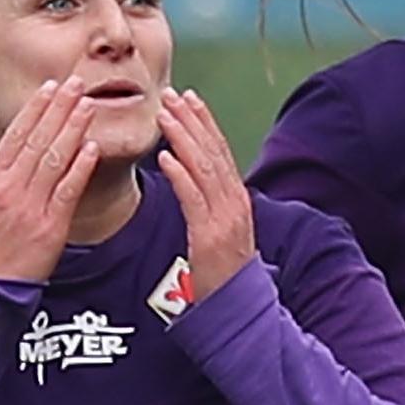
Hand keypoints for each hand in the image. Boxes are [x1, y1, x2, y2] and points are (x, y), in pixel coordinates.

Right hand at [0, 79, 101, 283]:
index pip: (15, 135)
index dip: (35, 109)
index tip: (50, 87)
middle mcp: (10, 189)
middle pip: (38, 140)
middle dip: (59, 109)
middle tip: (76, 84)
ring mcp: (31, 207)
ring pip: (54, 160)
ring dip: (73, 130)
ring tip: (88, 106)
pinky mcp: (50, 228)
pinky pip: (67, 192)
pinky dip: (80, 168)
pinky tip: (91, 147)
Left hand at [156, 88, 254, 305]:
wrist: (240, 311)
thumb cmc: (225, 274)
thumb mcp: (220, 232)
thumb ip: (210, 206)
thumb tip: (195, 182)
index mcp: (237, 199)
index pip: (221, 151)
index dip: (205, 122)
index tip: (189, 97)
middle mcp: (235, 203)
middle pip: (213, 152)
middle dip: (192, 120)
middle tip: (172, 94)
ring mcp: (225, 219)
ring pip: (204, 169)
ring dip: (183, 138)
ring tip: (164, 115)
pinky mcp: (210, 238)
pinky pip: (194, 200)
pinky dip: (180, 176)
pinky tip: (165, 158)